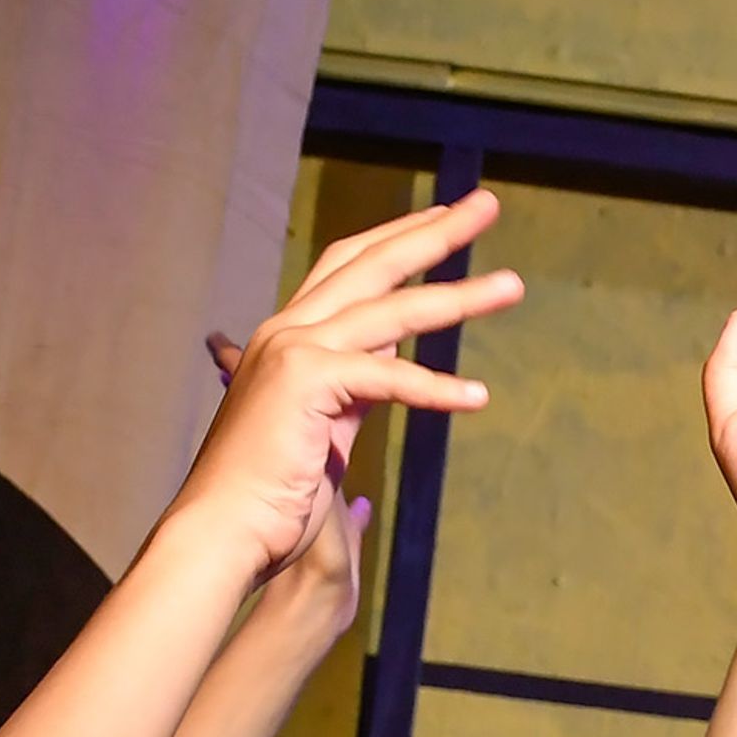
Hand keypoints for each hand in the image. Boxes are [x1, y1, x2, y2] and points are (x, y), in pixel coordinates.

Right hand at [170, 190, 519, 586]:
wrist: (222, 531)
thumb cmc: (270, 498)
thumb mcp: (323, 429)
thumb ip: (352, 390)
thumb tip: (387, 364)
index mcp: (287, 336)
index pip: (348, 265)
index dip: (396, 237)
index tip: (444, 217)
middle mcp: (287, 330)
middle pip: (373, 264)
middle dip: (435, 233)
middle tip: (487, 205)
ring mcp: (292, 350)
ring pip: (391, 312)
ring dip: (459, 297)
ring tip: (513, 287)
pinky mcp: (304, 383)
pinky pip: (386, 378)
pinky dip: (435, 390)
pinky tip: (478, 397)